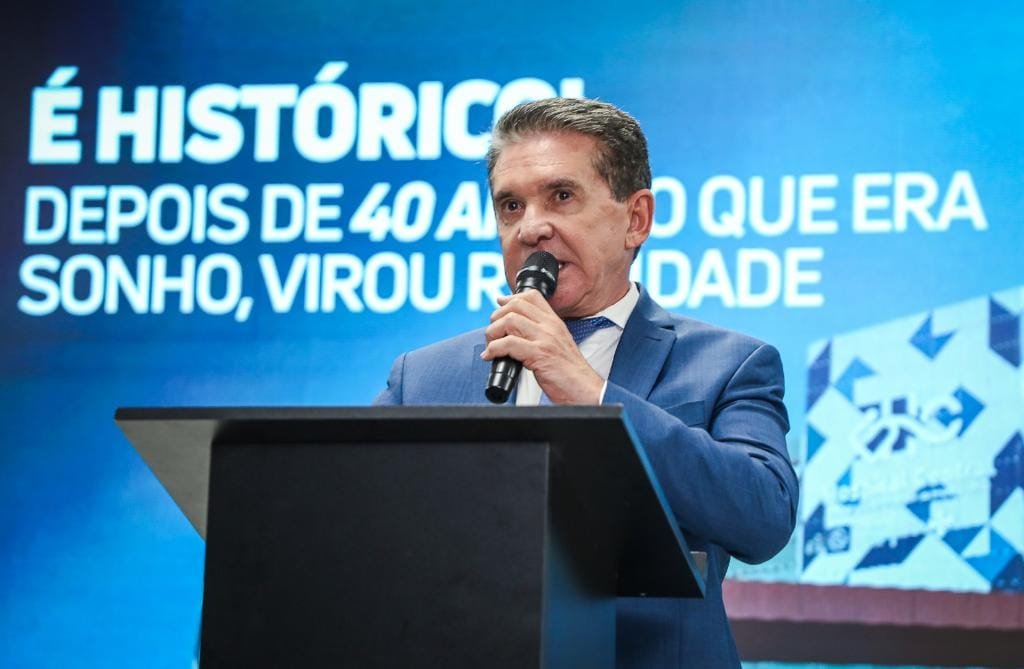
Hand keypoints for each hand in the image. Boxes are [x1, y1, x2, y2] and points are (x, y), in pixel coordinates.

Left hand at [481, 290, 603, 403]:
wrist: (584, 390)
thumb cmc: (569, 373)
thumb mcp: (557, 345)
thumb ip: (540, 334)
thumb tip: (516, 327)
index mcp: (555, 322)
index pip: (531, 296)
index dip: (510, 300)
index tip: (499, 309)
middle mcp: (550, 326)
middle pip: (516, 305)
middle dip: (497, 318)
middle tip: (493, 334)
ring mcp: (545, 339)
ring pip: (509, 321)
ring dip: (493, 333)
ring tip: (492, 346)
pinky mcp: (539, 354)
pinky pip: (508, 343)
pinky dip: (494, 350)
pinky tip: (491, 357)